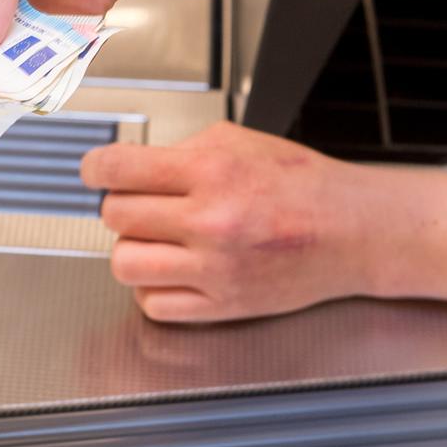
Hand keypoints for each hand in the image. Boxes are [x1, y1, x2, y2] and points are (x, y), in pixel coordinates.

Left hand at [82, 122, 446, 322]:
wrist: (353, 230)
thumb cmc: (300, 183)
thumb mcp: (238, 141)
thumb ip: (181, 151)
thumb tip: (131, 164)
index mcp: (210, 171)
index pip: (117, 170)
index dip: (95, 168)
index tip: (94, 171)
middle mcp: (209, 221)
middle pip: (116, 216)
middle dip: (123, 205)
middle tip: (141, 203)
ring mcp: (215, 268)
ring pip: (125, 264)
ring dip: (131, 248)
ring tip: (154, 239)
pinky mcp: (224, 305)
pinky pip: (154, 304)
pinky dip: (153, 287)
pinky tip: (171, 269)